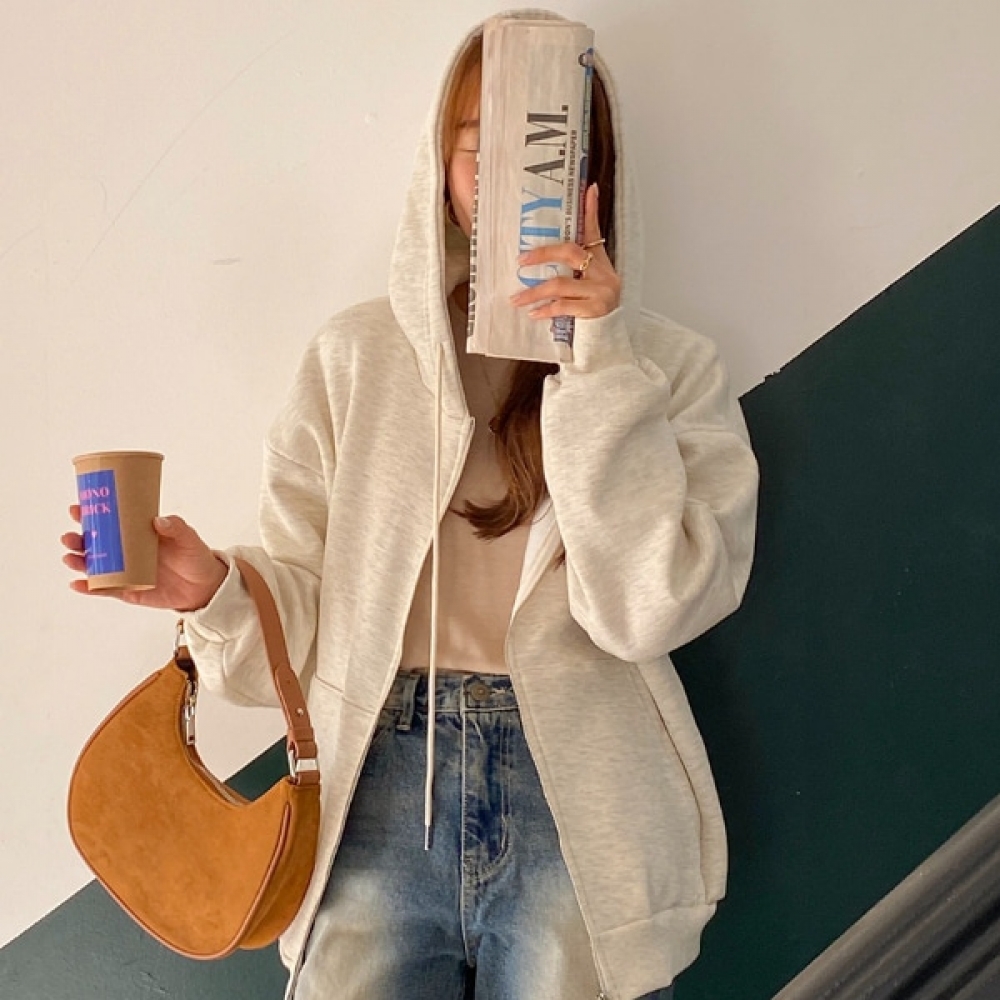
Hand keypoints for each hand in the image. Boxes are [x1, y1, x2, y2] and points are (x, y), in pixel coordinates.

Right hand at [61, 507, 228, 612]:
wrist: (204, 586)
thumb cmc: (194, 557)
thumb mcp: (189, 538)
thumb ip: (176, 527)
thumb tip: (158, 521)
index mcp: (136, 533)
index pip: (108, 521)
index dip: (90, 514)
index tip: (77, 508)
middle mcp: (125, 551)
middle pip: (94, 544)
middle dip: (77, 540)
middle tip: (69, 537)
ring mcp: (124, 571)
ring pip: (94, 566)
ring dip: (78, 562)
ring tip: (70, 558)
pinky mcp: (127, 591)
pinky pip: (104, 589)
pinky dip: (89, 588)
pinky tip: (77, 584)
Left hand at [509, 182, 620, 320]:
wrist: (608, 342)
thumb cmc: (593, 312)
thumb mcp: (587, 287)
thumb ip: (573, 271)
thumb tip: (547, 259)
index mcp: (601, 264)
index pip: (595, 232)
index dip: (591, 210)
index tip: (589, 188)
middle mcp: (605, 275)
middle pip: (570, 252)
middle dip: (542, 254)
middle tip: (520, 260)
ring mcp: (601, 292)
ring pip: (560, 284)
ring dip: (534, 292)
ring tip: (515, 299)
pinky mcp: (595, 311)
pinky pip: (563, 307)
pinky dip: (545, 310)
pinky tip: (533, 314)